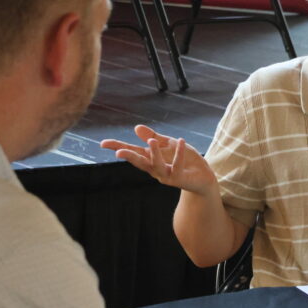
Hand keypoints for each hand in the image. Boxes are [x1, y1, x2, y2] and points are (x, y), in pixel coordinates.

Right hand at [100, 124, 216, 194]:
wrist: (203, 177)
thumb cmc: (185, 161)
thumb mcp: (169, 145)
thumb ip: (154, 137)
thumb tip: (136, 128)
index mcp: (151, 160)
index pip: (133, 152)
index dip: (118, 148)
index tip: (103, 143)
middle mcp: (156, 170)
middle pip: (140, 162)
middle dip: (130, 157)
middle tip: (119, 152)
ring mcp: (167, 176)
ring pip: (158, 166)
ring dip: (155, 154)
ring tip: (152, 142)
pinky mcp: (180, 178)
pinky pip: (178, 165)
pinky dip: (179, 153)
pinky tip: (180, 141)